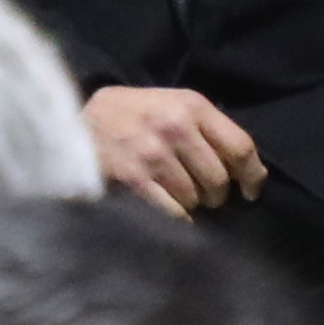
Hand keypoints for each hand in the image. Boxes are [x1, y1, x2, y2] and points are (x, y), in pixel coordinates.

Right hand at [85, 84, 266, 214]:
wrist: (71, 122)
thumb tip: (250, 171)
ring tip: (172, 193)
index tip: (251, 191)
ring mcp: (153, 154)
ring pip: (195, 199)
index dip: (252, 175)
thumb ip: (207, 129)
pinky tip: (165, 210)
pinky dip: (175, 219)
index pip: (240, 147)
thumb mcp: (170, 105)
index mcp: (191, 105)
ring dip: (189, 204)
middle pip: (219, 179)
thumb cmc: (130, 116)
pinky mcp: (133, 178)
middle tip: (202, 194)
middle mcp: (175, 126)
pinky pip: (173, 213)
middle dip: (215, 194)